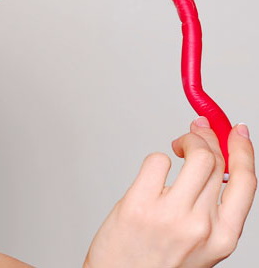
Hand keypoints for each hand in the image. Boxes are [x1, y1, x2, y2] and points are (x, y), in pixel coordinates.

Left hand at [83, 119, 255, 267]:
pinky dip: (158, 158)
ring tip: (176, 148)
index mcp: (223, 237)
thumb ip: (210, 210)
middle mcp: (201, 226)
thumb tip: (214, 165)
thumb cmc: (158, 263)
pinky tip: (152, 174)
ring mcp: (170, 215)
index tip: (235, 130)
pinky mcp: (139, 204)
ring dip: (186, 141)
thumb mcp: (200, 244)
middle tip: (193, 134)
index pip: (245, 181)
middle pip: (216, 162)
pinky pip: (158, 161)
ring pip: (194, 156)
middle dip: (206, 139)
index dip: (242, 149)